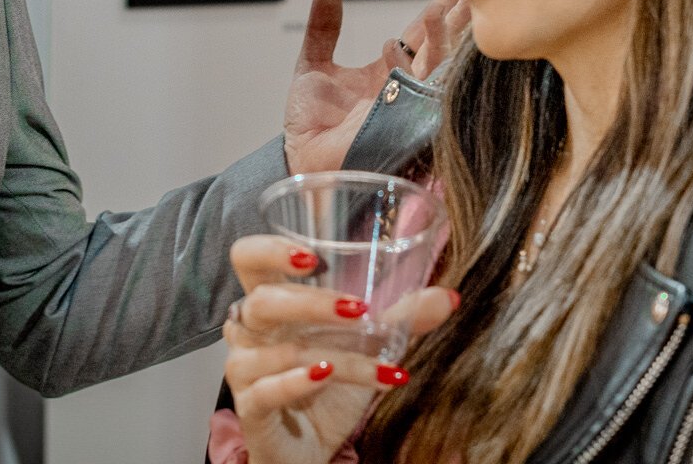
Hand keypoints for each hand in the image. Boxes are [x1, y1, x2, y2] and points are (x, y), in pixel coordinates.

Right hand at [223, 236, 455, 463]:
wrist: (307, 447)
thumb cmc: (325, 383)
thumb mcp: (364, 346)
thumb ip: (399, 318)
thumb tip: (449, 296)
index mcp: (268, 300)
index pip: (248, 257)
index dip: (270, 249)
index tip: (313, 257)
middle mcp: (249, 329)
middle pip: (261, 300)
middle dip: (309, 301)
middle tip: (358, 308)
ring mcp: (244, 368)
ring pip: (281, 351)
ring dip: (335, 354)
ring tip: (379, 362)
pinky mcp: (250, 407)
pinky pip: (267, 390)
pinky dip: (298, 381)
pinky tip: (327, 376)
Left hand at [282, 0, 467, 173]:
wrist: (302, 159)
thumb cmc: (310, 123)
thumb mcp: (313, 64)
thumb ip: (323, 27)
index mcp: (388, 70)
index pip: (421, 33)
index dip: (441, 7)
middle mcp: (405, 87)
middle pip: (441, 46)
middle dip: (458, 18)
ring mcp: (408, 105)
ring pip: (437, 67)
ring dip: (440, 40)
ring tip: (438, 11)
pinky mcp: (405, 123)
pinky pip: (424, 95)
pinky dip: (424, 71)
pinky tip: (422, 50)